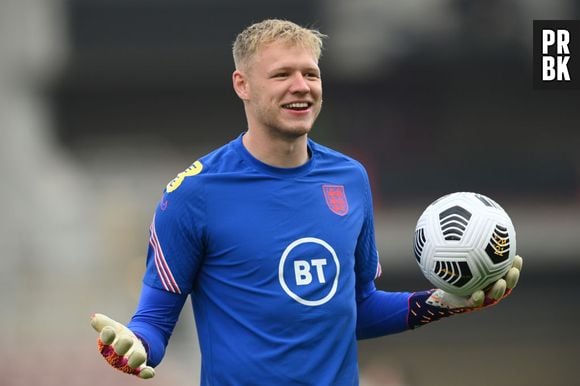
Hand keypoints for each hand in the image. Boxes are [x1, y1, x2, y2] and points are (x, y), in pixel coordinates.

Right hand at [90, 313, 154, 378]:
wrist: (133, 345)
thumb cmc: (119, 336)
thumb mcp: (114, 327)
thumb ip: (104, 323)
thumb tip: (94, 318)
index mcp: (108, 346)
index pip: (105, 341)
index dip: (107, 337)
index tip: (109, 330)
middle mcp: (117, 357)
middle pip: (118, 353)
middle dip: (122, 346)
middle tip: (128, 339)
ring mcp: (128, 363)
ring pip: (131, 364)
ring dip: (135, 359)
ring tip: (140, 354)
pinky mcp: (139, 367)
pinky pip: (142, 372)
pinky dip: (145, 373)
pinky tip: (150, 372)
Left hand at [408, 255, 522, 327]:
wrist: (440, 290)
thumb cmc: (450, 272)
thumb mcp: (456, 257)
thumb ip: (464, 245)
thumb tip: (464, 225)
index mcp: (490, 278)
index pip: (506, 272)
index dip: (514, 266)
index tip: (517, 257)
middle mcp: (488, 288)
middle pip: (506, 284)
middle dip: (512, 278)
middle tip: (513, 269)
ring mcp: (480, 298)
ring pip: (494, 295)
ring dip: (499, 290)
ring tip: (501, 282)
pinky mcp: (468, 304)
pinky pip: (475, 302)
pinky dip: (478, 298)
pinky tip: (478, 293)